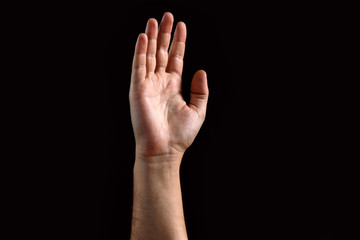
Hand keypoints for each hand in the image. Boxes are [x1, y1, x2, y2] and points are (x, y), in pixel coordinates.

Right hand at [129, 12, 208, 159]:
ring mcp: (148, 84)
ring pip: (149, 55)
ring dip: (151, 38)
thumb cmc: (180, 134)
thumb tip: (201, 69)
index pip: (176, 58)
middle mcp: (160, 82)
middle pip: (162, 52)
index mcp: (173, 85)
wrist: (164, 150)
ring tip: (154, 21)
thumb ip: (200, 90)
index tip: (181, 25)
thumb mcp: (198, 110)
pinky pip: (138, 66)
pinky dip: (140, 51)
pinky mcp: (137, 89)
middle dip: (164, 34)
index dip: (178, 42)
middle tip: (167, 16)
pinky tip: (143, 37)